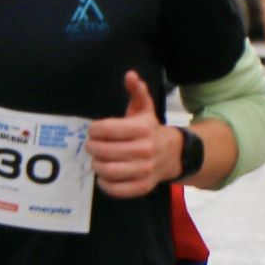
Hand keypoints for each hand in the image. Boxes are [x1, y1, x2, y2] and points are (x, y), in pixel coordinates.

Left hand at [87, 72, 172, 198]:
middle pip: (104, 151)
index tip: (92, 130)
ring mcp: (144, 170)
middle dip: (92, 147)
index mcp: (142, 129)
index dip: (93, 130)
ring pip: (108, 170)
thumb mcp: (144, 108)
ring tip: (96, 160)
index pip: (107, 129)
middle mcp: (144, 150)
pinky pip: (117, 189)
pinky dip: (105, 184)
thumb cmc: (150, 129)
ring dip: (96, 165)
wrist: (173, 154)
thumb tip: (130, 75)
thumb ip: (137, 91)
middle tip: (91, 146)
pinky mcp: (143, 186)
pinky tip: (103, 176)